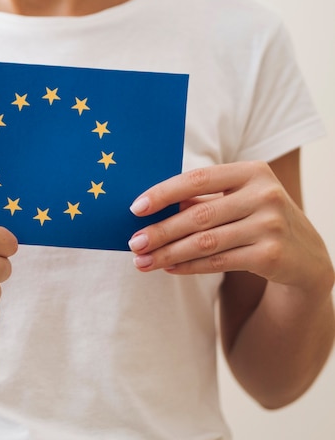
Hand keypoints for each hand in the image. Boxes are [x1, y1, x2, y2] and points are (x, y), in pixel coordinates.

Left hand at [127, 161, 331, 290]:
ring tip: (142, 261)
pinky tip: (168, 268)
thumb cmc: (257, 219)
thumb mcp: (237, 200)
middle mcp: (264, 194)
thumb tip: (149, 208)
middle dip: (160, 231)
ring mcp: (270, 225)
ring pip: (205, 242)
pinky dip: (188, 266)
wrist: (306, 256)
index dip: (163, 193)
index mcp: (252, 171)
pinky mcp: (271, 255)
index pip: (197, 178)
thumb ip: (201, 200)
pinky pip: (218, 262)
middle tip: (134, 242)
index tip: (135, 208)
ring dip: (168, 253)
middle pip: (198, 215)